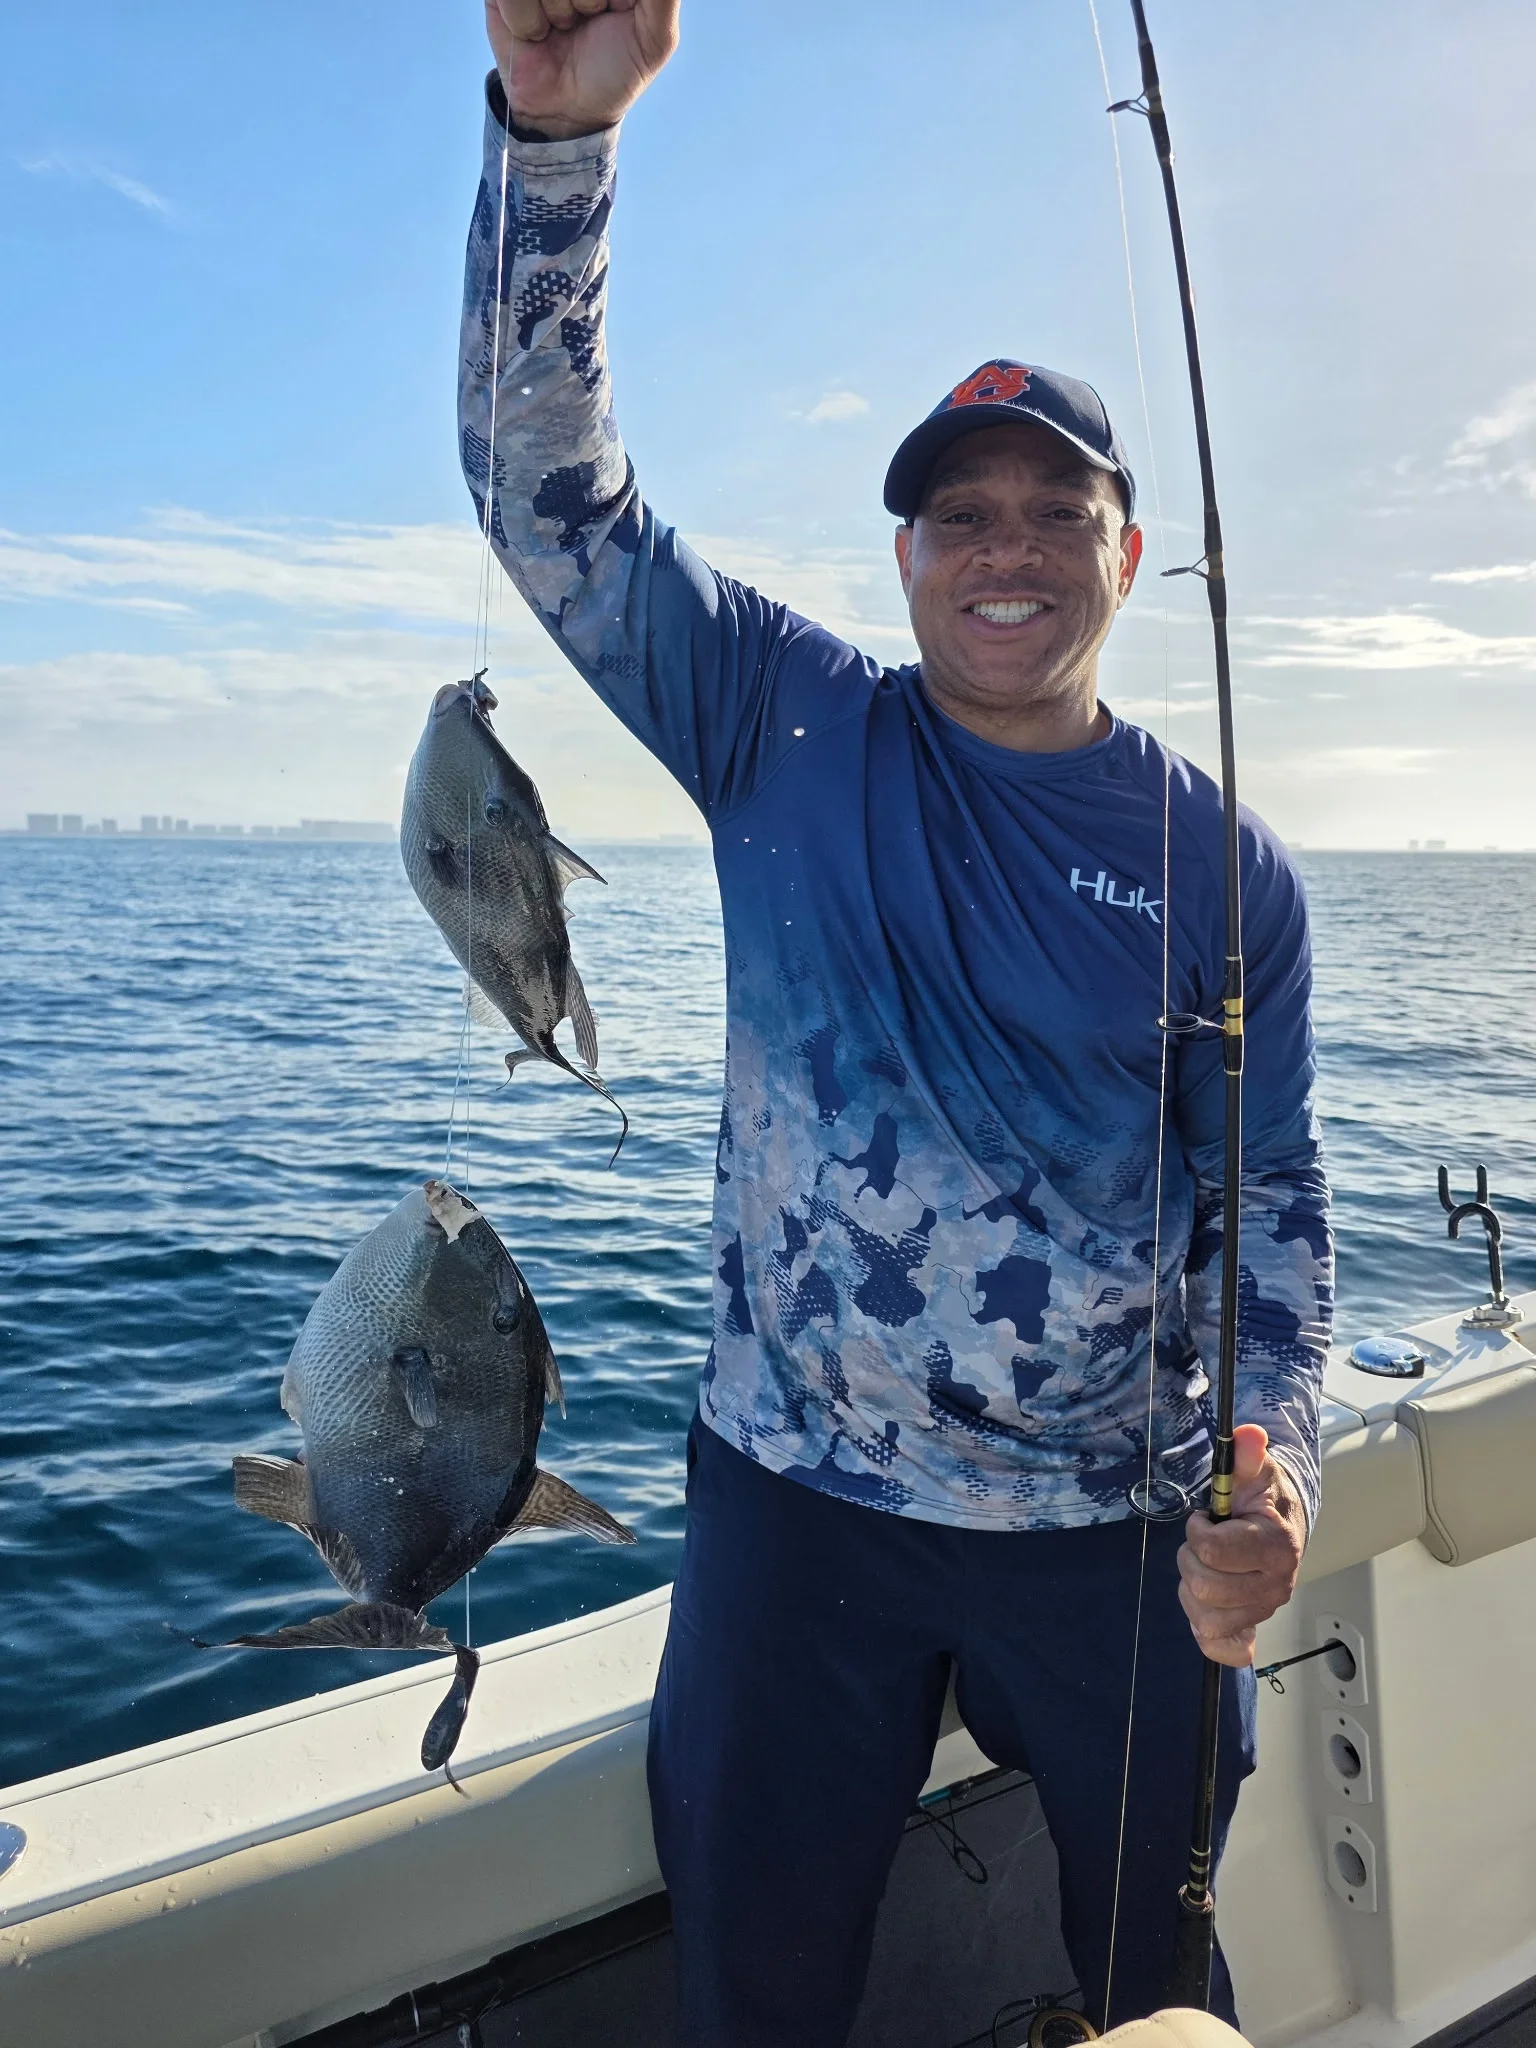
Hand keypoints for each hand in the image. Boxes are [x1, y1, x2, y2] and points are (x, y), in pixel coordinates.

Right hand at [486, 0, 679, 140]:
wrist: (566, 111)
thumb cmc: (614, 73)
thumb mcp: (655, 39)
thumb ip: (662, 0)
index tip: (614, 11)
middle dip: (589, 1)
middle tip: (587, 20)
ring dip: (559, 12)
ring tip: (563, 27)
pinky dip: (527, 20)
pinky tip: (537, 33)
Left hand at [1177, 1424, 1305, 1667]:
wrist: (1282, 1525)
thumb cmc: (1262, 1498)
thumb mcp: (1252, 1471)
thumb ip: (1246, 1455)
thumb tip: (1249, 1434)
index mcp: (1277, 1547)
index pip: (1213, 1551)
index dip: (1198, 1531)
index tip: (1205, 1519)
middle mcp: (1277, 1586)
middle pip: (1204, 1587)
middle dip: (1191, 1560)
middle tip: (1202, 1544)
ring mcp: (1265, 1611)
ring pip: (1205, 1619)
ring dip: (1192, 1590)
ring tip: (1207, 1567)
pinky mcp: (1253, 1628)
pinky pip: (1223, 1650)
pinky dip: (1206, 1634)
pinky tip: (1206, 1608)